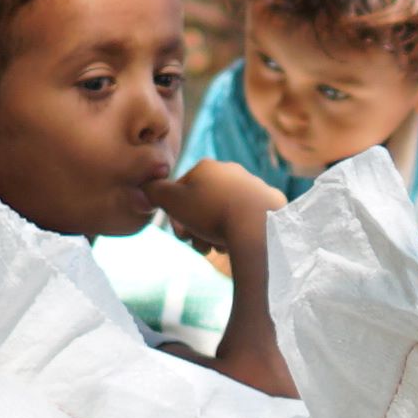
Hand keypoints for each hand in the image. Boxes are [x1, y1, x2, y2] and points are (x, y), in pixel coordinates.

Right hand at [159, 161, 280, 259]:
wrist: (257, 225)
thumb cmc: (211, 212)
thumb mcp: (171, 201)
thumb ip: (154, 191)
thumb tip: (147, 187)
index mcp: (206, 167)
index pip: (181, 191)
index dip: (176, 216)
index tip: (181, 235)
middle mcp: (230, 171)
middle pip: (203, 204)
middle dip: (196, 228)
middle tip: (198, 247)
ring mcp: (253, 186)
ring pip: (224, 213)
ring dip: (214, 234)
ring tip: (215, 249)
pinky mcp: (270, 203)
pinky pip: (246, 220)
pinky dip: (237, 232)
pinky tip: (235, 245)